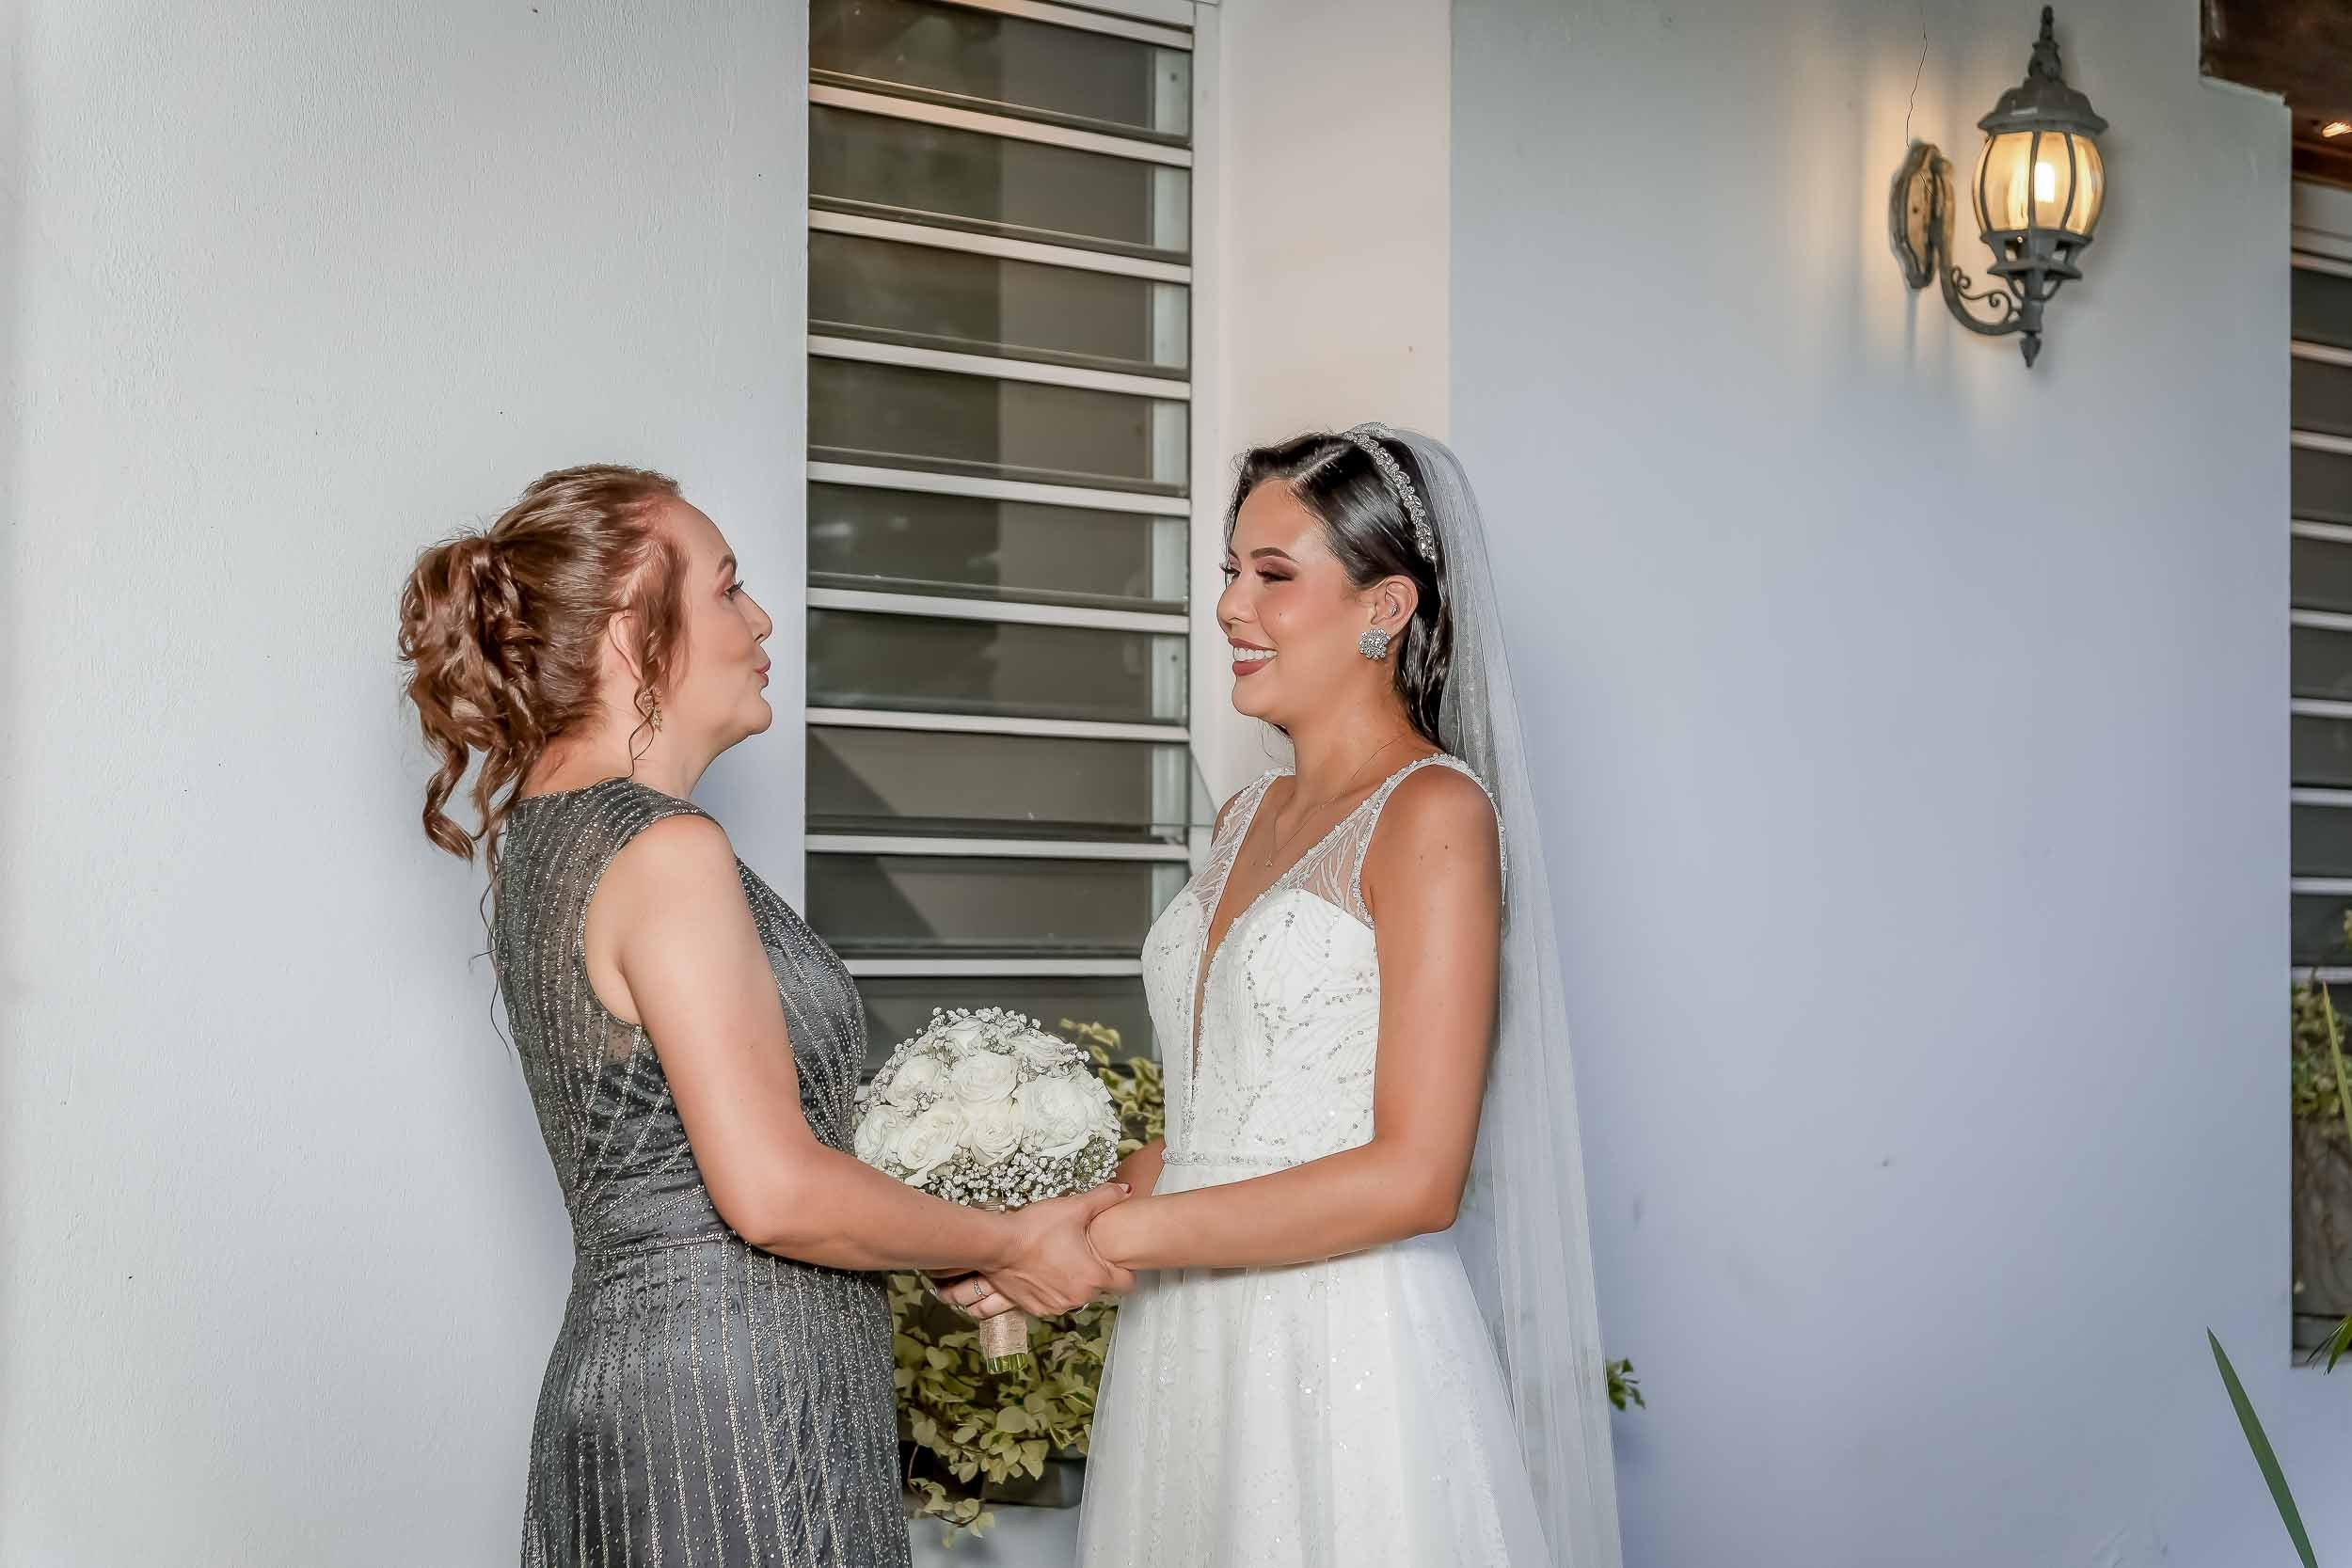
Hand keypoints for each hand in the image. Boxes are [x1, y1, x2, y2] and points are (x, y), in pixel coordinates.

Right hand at [986, 1182, 1135, 1315]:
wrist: (997, 1245)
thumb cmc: (1035, 1229)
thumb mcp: (1074, 1207)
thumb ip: (1105, 1198)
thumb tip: (1125, 1190)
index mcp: (1094, 1278)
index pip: (1127, 1284)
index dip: (1122, 1269)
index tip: (1113, 1258)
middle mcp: (1078, 1298)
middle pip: (1100, 1289)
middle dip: (1095, 1273)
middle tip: (1083, 1251)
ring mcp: (1056, 1306)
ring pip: (1076, 1296)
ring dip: (1073, 1282)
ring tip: (1061, 1258)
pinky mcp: (1036, 1309)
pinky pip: (1054, 1301)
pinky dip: (1052, 1289)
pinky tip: (1044, 1269)